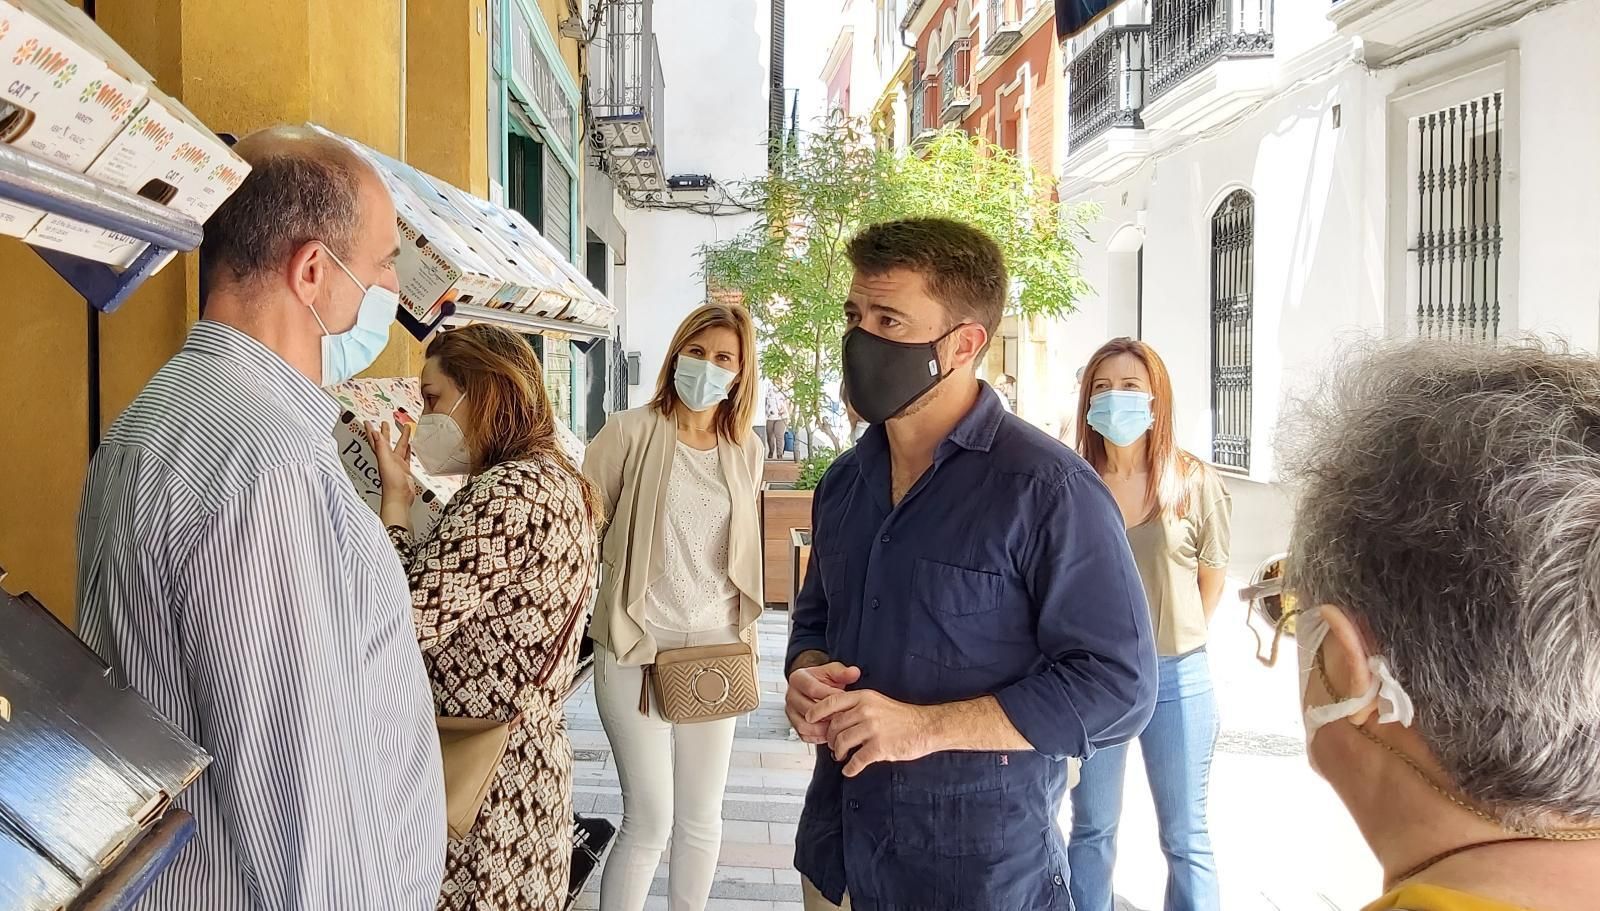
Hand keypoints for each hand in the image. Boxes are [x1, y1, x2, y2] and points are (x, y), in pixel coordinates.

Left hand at [365, 421, 415, 504]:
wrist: (400, 497)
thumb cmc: (391, 484)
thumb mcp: (385, 462)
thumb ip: (381, 447)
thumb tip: (375, 433)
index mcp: (383, 456)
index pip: (376, 440)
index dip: (372, 431)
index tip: (368, 422)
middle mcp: (388, 459)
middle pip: (386, 442)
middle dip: (386, 431)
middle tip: (385, 422)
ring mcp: (397, 464)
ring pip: (398, 447)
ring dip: (400, 438)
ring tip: (405, 429)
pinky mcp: (405, 469)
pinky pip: (406, 456)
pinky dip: (408, 450)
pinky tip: (410, 447)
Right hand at [785, 662, 860, 744]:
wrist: (814, 687)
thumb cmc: (822, 680)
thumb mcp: (833, 671)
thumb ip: (843, 672)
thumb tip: (854, 673)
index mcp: (798, 679)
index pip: (813, 689)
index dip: (830, 697)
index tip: (845, 700)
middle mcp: (791, 695)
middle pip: (808, 710)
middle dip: (828, 715)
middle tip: (844, 716)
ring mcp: (791, 711)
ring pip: (804, 725)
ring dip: (823, 728)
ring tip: (838, 726)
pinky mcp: (794, 724)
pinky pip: (804, 735)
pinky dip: (818, 737)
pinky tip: (830, 732)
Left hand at [807, 689, 940, 776]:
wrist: (925, 727)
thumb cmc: (901, 717)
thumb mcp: (877, 701)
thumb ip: (856, 706)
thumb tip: (833, 717)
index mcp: (864, 697)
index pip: (832, 702)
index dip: (817, 711)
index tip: (808, 719)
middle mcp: (866, 711)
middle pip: (834, 725)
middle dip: (830, 738)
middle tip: (833, 745)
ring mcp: (873, 729)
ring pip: (842, 742)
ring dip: (837, 752)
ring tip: (840, 756)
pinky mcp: (880, 747)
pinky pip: (856, 760)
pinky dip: (850, 768)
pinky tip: (850, 770)